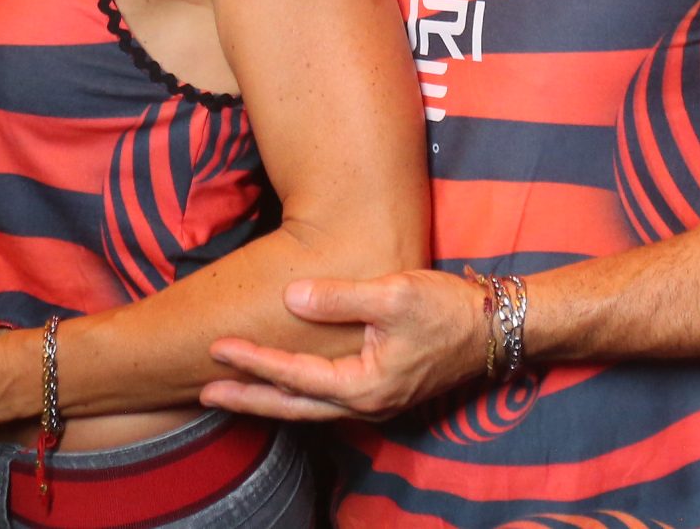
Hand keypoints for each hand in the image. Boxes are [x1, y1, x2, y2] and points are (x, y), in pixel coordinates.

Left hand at [200, 270, 489, 422]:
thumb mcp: (393, 292)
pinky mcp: (383, 389)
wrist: (496, 326)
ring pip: (309, 407)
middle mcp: (367, 404)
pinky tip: (283, 384)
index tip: (216, 348)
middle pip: (293, 407)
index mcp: (365, 386)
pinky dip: (296, 393)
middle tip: (203, 391)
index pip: (294, 377)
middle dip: (247, 397)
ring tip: (232, 390)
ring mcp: (376, 401)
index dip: (253, 361)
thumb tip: (291, 297)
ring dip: (268, 398)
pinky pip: (327, 399)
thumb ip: (339, 297)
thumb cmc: (447, 308)